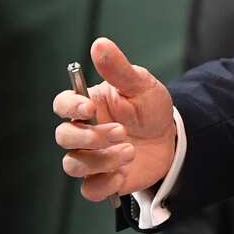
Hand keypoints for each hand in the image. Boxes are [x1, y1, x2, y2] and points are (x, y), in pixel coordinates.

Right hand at [54, 38, 175, 201]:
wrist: (172, 138)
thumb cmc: (151, 107)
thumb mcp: (141, 84)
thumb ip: (119, 68)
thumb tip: (99, 44)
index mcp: (88, 106)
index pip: (62, 105)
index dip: (70, 108)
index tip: (90, 109)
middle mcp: (83, 133)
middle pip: (63, 138)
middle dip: (90, 137)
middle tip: (121, 132)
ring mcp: (91, 157)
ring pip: (73, 165)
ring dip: (100, 160)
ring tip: (130, 151)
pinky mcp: (102, 179)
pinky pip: (89, 189)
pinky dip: (103, 184)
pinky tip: (122, 173)